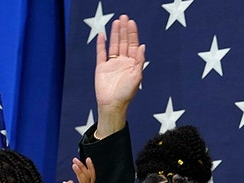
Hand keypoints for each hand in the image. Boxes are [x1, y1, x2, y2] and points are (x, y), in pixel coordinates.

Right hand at [94, 15, 144, 134]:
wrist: (112, 105)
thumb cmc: (126, 94)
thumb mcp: (137, 77)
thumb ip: (139, 61)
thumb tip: (142, 46)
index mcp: (132, 64)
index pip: (133, 45)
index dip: (132, 34)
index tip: (131, 23)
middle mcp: (123, 62)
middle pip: (124, 42)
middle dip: (124, 30)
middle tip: (124, 17)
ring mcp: (112, 64)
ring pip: (113, 45)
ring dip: (115, 34)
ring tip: (116, 22)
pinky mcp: (101, 68)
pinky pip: (101, 53)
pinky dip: (101, 44)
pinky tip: (102, 35)